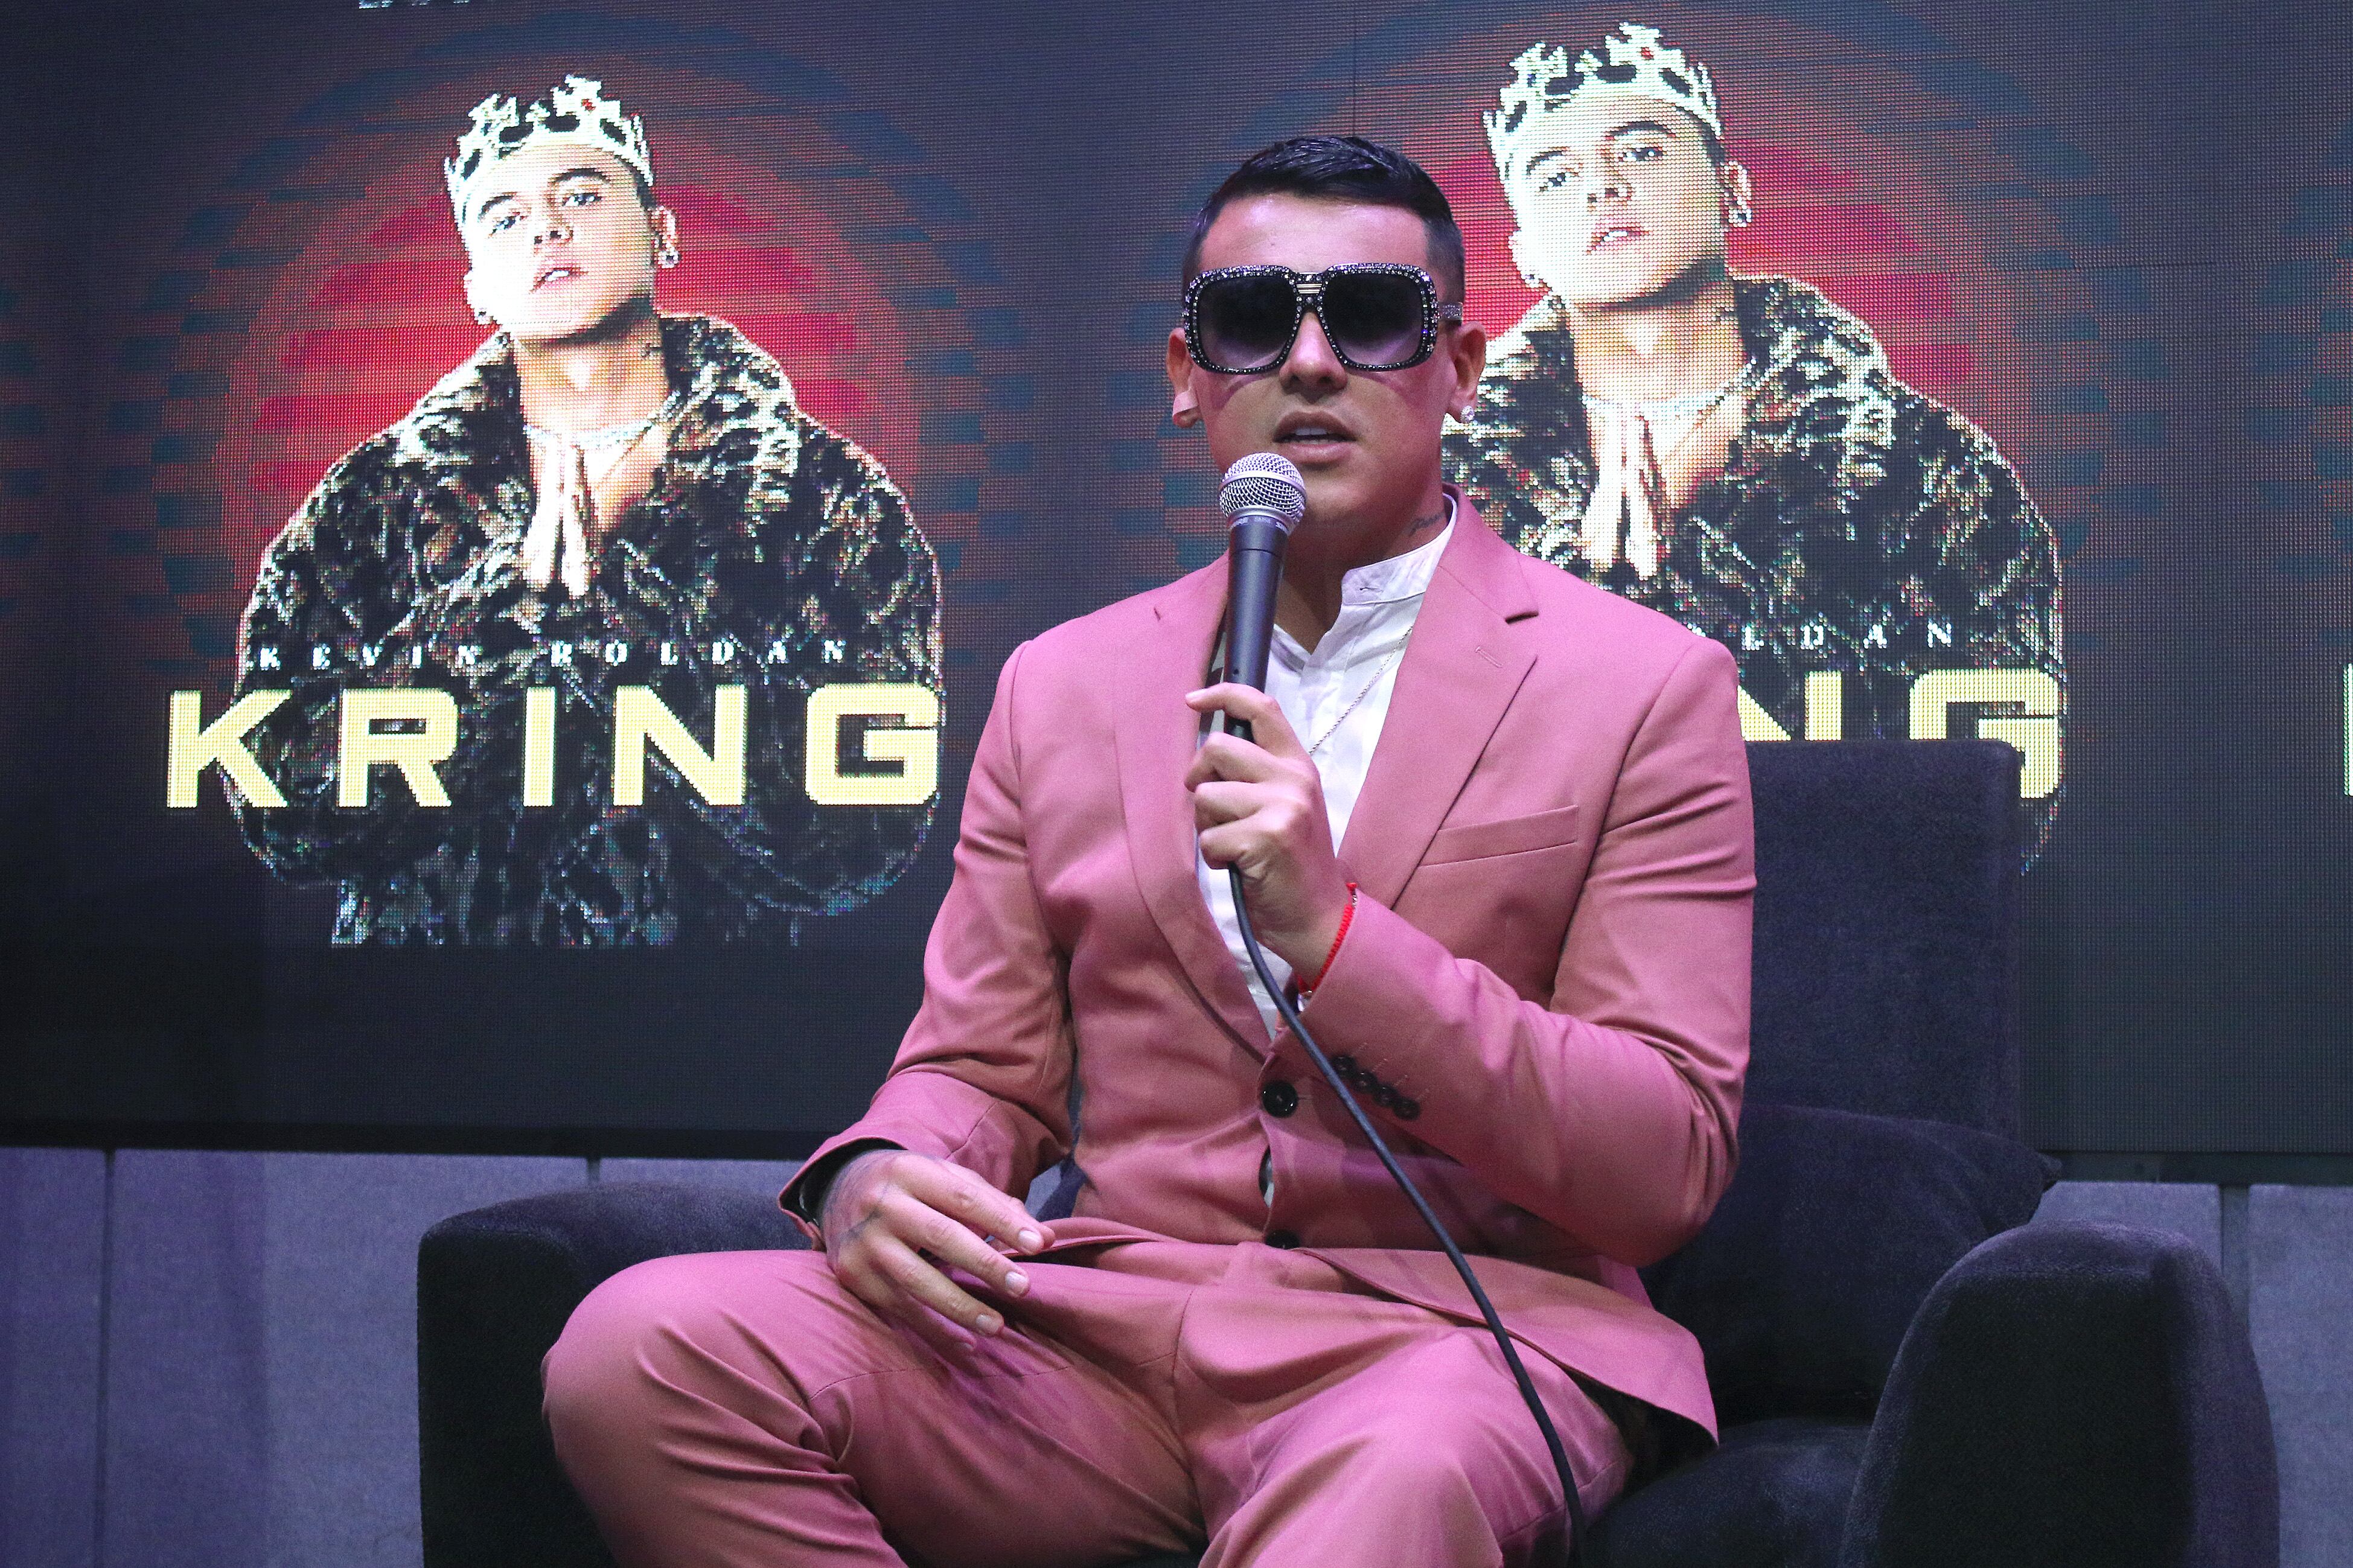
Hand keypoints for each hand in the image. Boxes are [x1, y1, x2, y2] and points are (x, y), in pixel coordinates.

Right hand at [818, 1148, 1045, 1353]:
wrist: (838, 1189)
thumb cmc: (911, 1187)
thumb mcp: (946, 1179)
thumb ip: (995, 1204)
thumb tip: (1045, 1238)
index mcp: (911, 1172)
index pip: (964, 1198)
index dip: (1003, 1222)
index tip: (1039, 1244)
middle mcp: (883, 1205)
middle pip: (941, 1237)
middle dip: (986, 1264)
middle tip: (1023, 1287)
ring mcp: (865, 1243)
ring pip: (916, 1280)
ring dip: (960, 1308)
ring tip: (997, 1326)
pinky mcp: (853, 1276)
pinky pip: (899, 1308)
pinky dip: (934, 1330)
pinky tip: (965, 1343)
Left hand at [1183, 682, 1352, 975]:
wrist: (1319, 918)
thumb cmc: (1291, 864)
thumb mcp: (1287, 807)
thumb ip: (1259, 774)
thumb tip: (1209, 752)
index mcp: (1299, 766)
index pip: (1262, 708)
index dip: (1223, 695)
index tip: (1193, 700)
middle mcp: (1294, 778)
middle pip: (1217, 748)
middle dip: (1201, 779)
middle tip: (1215, 811)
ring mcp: (1283, 806)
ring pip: (1206, 795)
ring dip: (1208, 826)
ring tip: (1234, 846)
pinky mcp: (1266, 837)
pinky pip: (1208, 837)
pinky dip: (1214, 857)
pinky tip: (1239, 867)